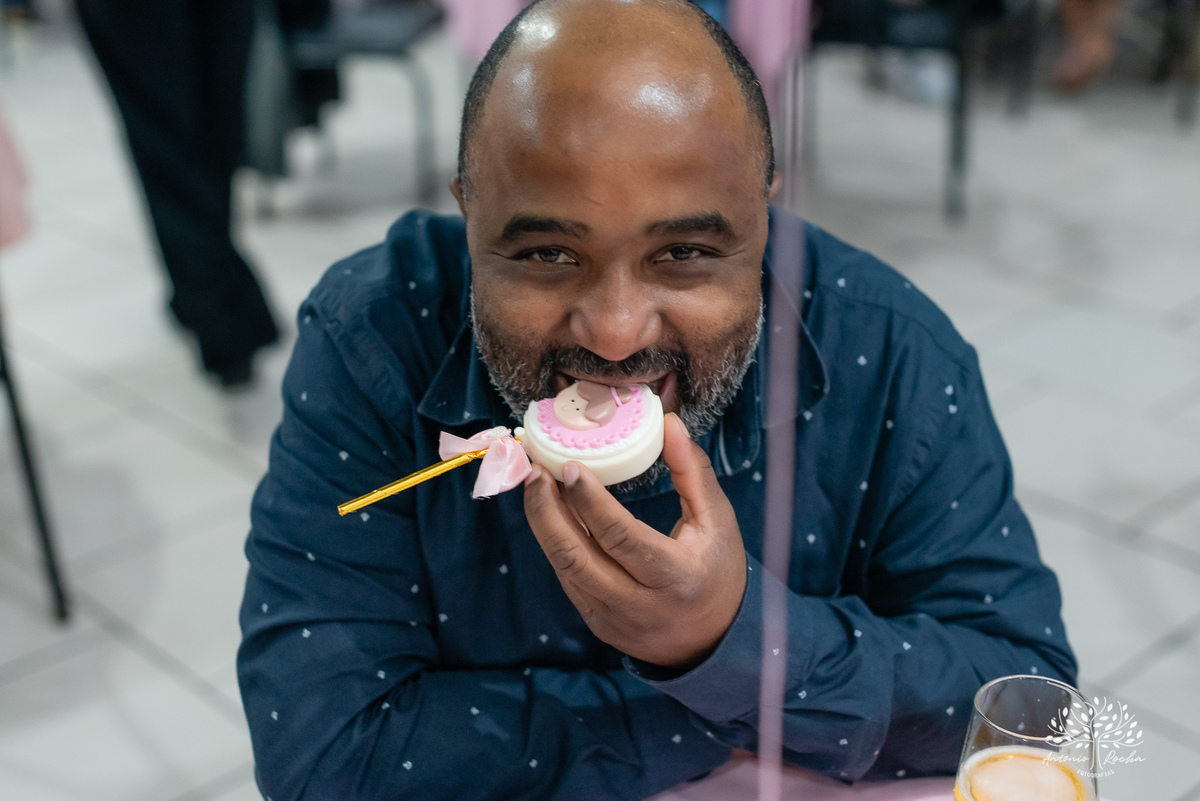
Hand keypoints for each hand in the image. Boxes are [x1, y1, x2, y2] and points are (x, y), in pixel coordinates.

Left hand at [523, 413, 746, 667]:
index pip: (620, 537)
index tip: (569, 466)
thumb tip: (668, 423)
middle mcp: (639, 604)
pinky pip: (568, 580)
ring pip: (564, 569)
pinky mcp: (597, 624)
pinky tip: (552, 514)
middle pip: (576, 557)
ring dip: (543, 525)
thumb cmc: (718, 571)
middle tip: (537, 471)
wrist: (713, 641)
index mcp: (675, 577)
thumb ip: (692, 471)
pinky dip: (556, 544)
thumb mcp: (717, 520)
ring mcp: (612, 619)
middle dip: (547, 511)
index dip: (589, 501)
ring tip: (536, 486)